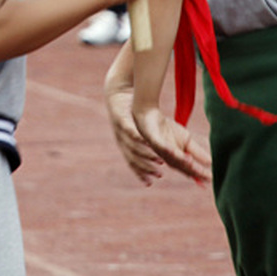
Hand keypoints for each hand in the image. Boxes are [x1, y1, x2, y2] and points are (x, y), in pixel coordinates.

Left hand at [105, 69, 167, 184]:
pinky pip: (128, 129)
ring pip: (132, 146)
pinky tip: (145, 140)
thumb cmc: (128, 111)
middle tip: (159, 174)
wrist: (116, 92)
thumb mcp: (137, 127)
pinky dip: (136, 136)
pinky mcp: (120, 118)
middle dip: (146, 168)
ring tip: (159, 160)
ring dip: (145, 155)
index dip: (140, 173)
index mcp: (124, 144)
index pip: (132, 163)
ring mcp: (119, 130)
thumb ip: (145, 139)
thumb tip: (157, 149)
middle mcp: (121, 140)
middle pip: (133, 158)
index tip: (149, 183)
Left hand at [134, 105, 210, 182]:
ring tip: (192, 163)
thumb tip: (211, 162)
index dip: (199, 174)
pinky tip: (174, 150)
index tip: (211, 179)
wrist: (150, 115)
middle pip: (182, 165)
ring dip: (181, 160)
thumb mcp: (186, 140)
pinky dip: (167, 148)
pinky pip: (160, 144)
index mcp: (175, 158)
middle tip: (206, 175)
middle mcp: (168, 156)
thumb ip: (196, 152)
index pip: (189, 168)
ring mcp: (160, 148)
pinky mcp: (153, 139)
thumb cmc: (167, 129)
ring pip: (171, 156)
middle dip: (193, 170)